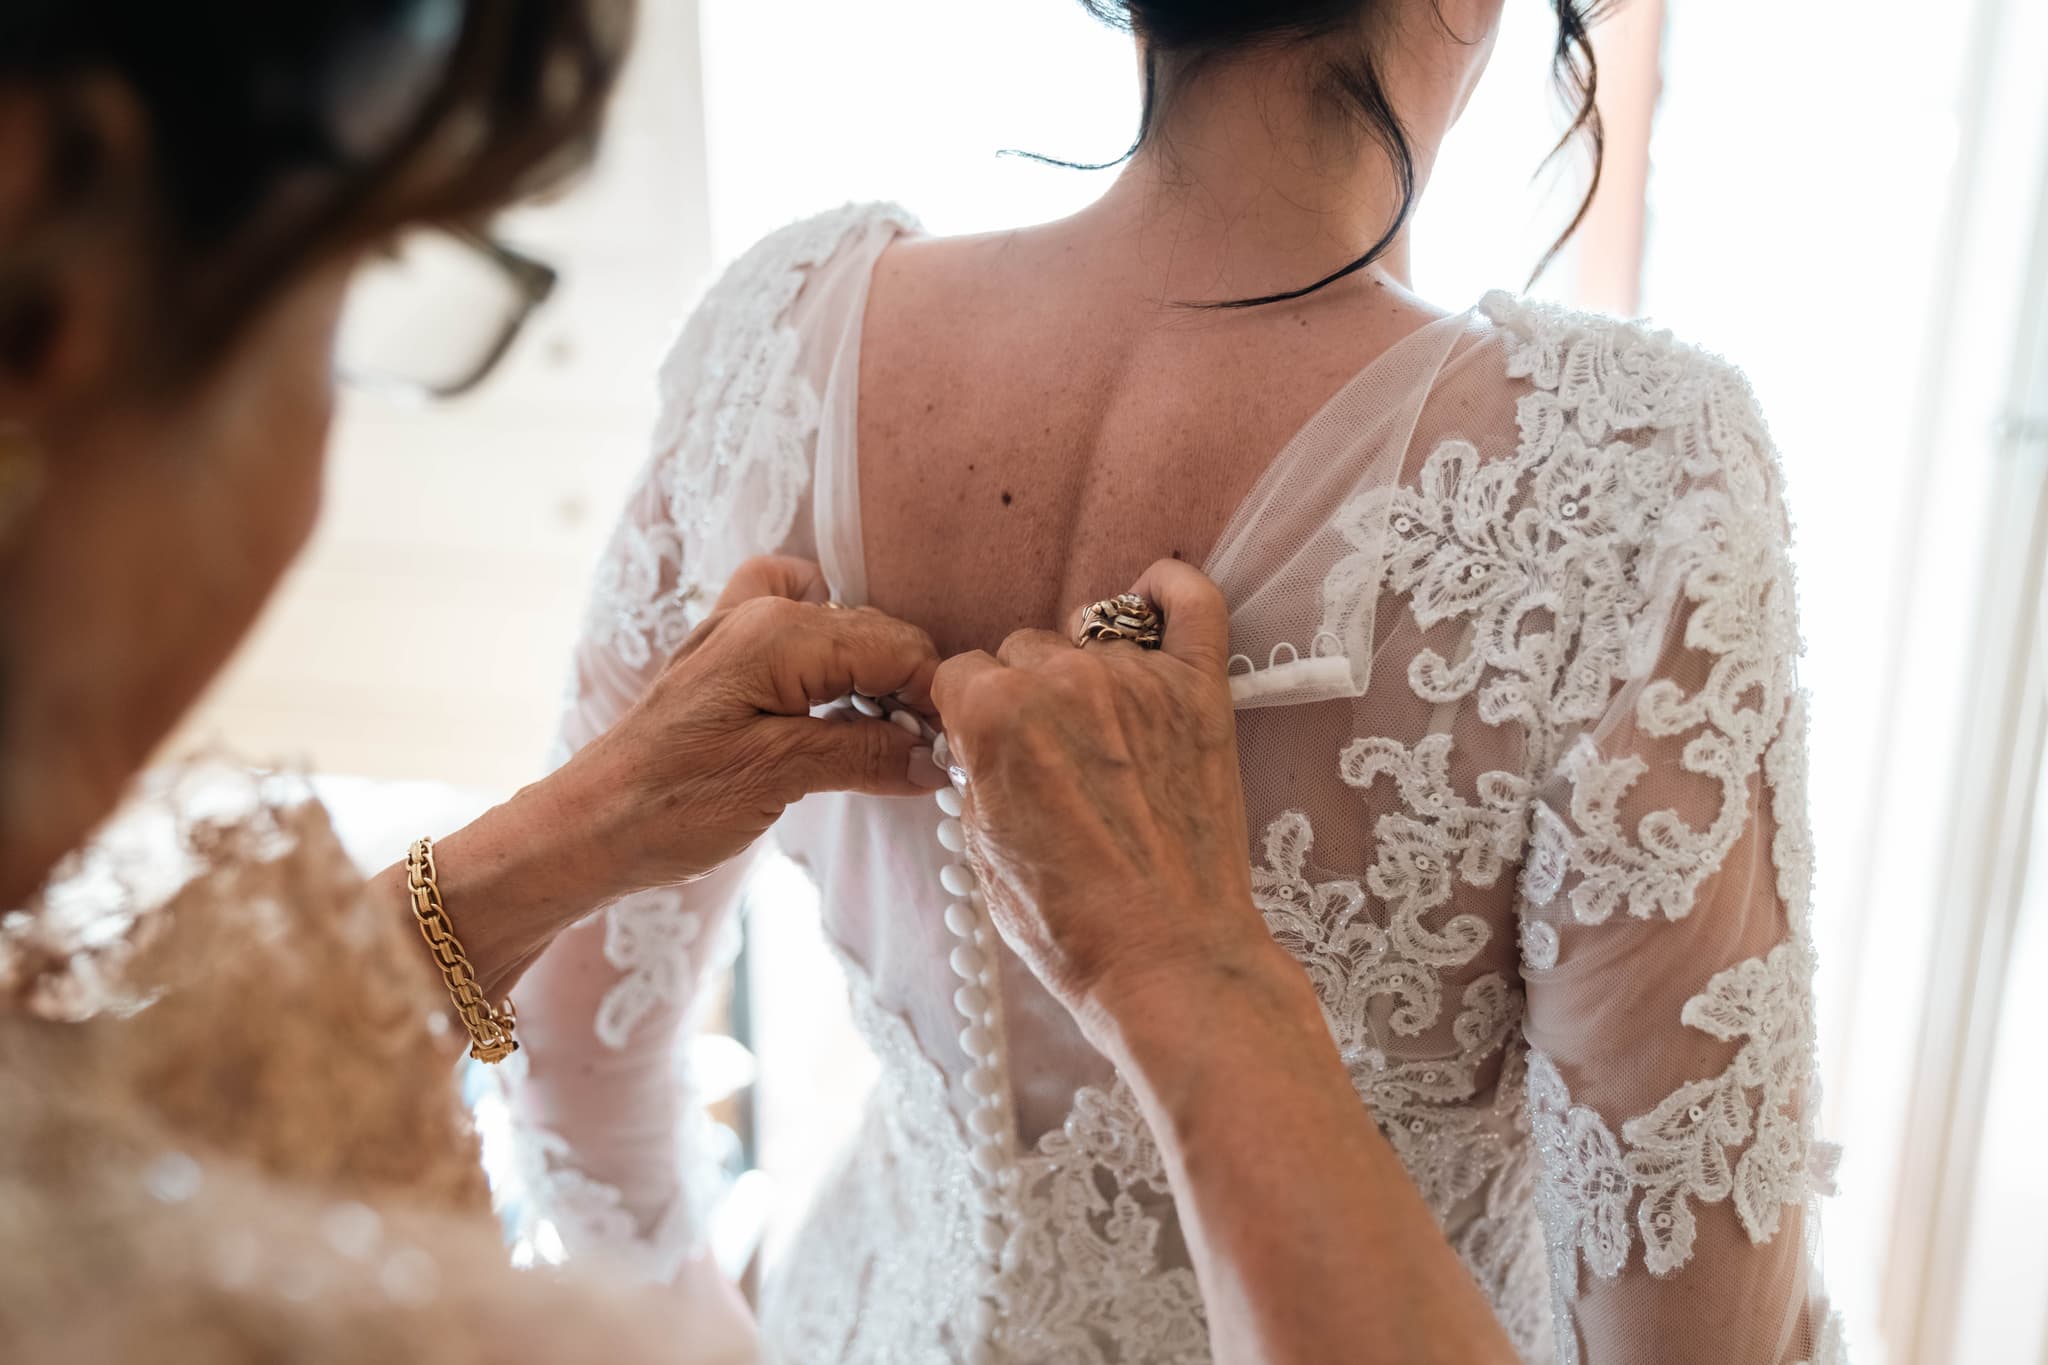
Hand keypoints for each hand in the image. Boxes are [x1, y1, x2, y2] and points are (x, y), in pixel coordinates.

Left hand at [405, 556, 944, 999]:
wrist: (587, 827)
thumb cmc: (671, 805)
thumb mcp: (780, 779)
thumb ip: (865, 753)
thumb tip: (936, 758)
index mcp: (779, 632)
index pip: (897, 646)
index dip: (935, 699)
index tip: (956, 754)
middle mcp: (761, 611)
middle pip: (878, 636)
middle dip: (911, 692)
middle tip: (928, 760)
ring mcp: (739, 626)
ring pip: (846, 632)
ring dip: (876, 680)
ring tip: (888, 745)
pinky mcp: (727, 655)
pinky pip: (801, 625)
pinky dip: (832, 656)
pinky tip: (838, 703)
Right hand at [932, 559, 1280, 1039]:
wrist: (1168, 960)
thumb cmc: (1073, 924)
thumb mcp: (982, 849)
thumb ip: (974, 771)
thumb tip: (978, 740)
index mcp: (993, 714)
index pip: (959, 674)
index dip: (967, 715)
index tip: (984, 744)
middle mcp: (1062, 680)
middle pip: (1022, 651)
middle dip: (1024, 697)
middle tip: (1050, 759)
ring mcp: (1137, 679)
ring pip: (1088, 637)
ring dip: (1085, 674)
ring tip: (1103, 737)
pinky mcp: (1200, 691)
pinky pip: (1191, 601)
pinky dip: (1170, 591)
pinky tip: (1153, 599)